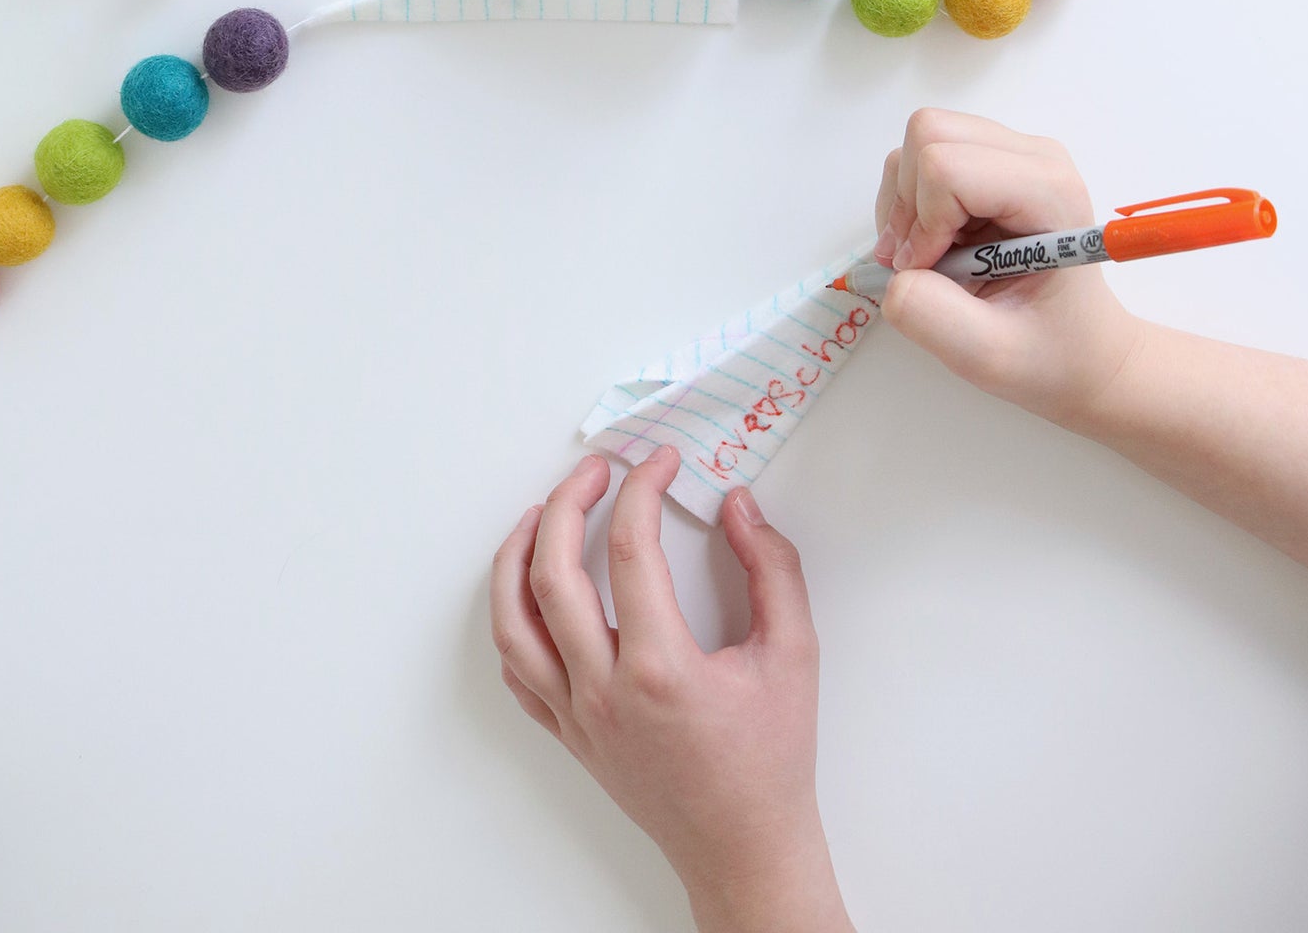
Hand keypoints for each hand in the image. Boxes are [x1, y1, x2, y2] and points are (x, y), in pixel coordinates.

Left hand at [490, 447, 854, 932]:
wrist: (745, 847)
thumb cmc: (771, 757)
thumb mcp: (795, 654)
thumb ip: (774, 569)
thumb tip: (739, 507)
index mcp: (660, 668)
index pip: (632, 550)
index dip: (643, 489)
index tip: (660, 461)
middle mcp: (603, 690)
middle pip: (552, 573)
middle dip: (569, 502)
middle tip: (597, 469)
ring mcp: (577, 716)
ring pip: (513, 622)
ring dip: (518, 556)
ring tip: (542, 512)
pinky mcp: (568, 734)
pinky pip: (517, 670)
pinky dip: (513, 619)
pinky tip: (531, 588)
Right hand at [874, 107, 1142, 428]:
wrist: (1084, 351)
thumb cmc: (1051, 355)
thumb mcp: (989, 356)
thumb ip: (931, 316)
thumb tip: (893, 275)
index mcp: (1050, 193)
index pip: (948, 167)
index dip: (921, 222)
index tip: (925, 272)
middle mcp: (1036, 157)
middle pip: (929, 135)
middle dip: (908, 204)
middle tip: (917, 263)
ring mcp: (1015, 153)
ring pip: (922, 139)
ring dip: (907, 203)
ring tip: (928, 258)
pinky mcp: (994, 160)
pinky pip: (926, 155)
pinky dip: (913, 200)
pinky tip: (935, 244)